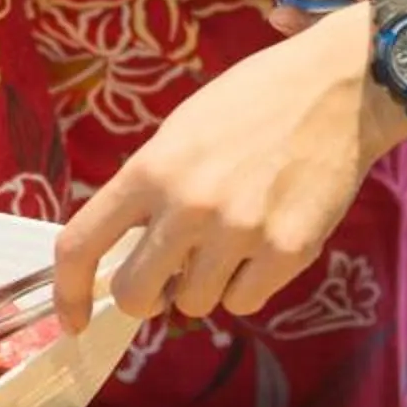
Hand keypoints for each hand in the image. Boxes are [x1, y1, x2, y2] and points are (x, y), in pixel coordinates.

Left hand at [53, 8, 406, 325]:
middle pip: (135, 295)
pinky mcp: (287, 251)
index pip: (81, 243)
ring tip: (231, 237)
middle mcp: (188, 205)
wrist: (338, 87)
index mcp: (151, 168)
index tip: (73, 318)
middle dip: (146, 297)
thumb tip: (127, 255)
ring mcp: (239, 232)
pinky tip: (265, 239)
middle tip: (167, 276)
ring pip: (193, 304)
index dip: (67, 292)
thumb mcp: (181, 132)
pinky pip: (245, 302)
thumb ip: (149, 191)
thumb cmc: (254, 103)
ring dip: (204, 284)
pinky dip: (249, 283)